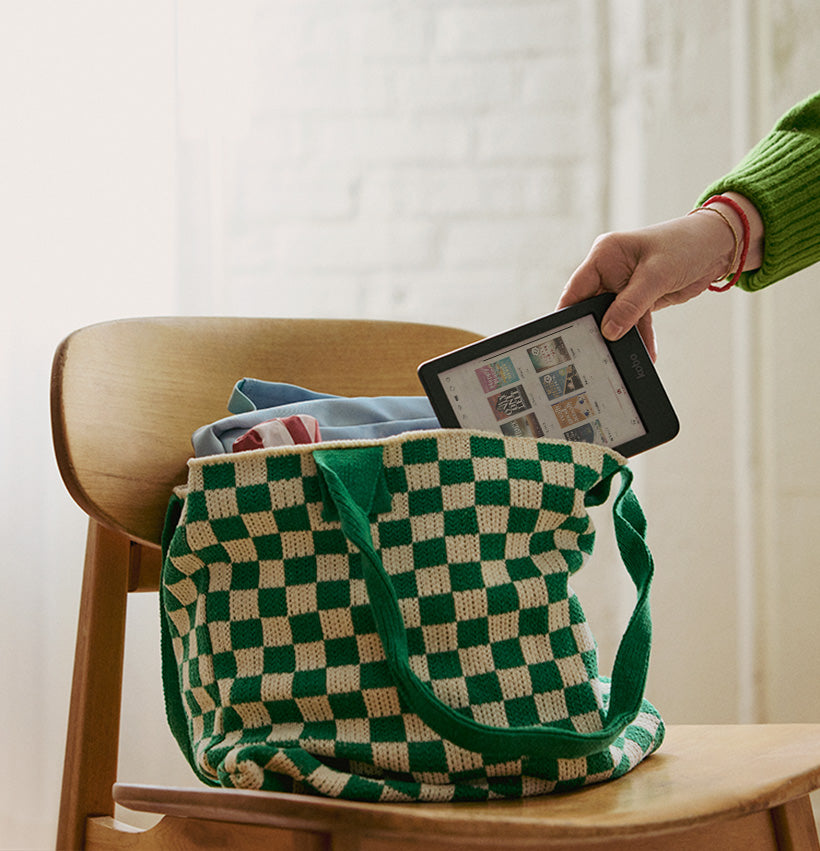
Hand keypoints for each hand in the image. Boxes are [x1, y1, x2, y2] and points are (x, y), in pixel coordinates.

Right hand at [557, 194, 762, 360]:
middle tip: (594, 352)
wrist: (718, 246)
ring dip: (620, 337)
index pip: (576, 288)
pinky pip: (633, 322)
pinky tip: (645, 352)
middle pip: (592, 306)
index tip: (564, 335)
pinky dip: (639, 337)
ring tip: (619, 358)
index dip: (568, 312)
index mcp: (604, 255)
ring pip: (614, 318)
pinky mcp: (641, 298)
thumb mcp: (656, 275)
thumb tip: (609, 331)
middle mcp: (610, 270)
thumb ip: (630, 304)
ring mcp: (624, 286)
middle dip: (595, 328)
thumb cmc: (686, 245)